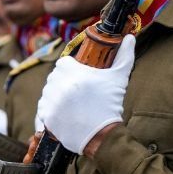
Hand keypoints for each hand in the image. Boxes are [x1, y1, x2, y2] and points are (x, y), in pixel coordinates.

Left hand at [38, 35, 134, 153]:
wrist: (102, 135)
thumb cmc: (111, 104)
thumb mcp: (120, 78)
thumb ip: (124, 56)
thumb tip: (130, 38)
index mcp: (74, 75)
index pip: (63, 63)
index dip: (72, 67)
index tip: (80, 75)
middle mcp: (59, 87)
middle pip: (55, 77)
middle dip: (64, 81)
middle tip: (78, 90)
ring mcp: (51, 103)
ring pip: (47, 92)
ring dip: (56, 94)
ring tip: (71, 102)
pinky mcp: (46, 117)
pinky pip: (42, 108)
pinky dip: (50, 109)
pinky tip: (63, 112)